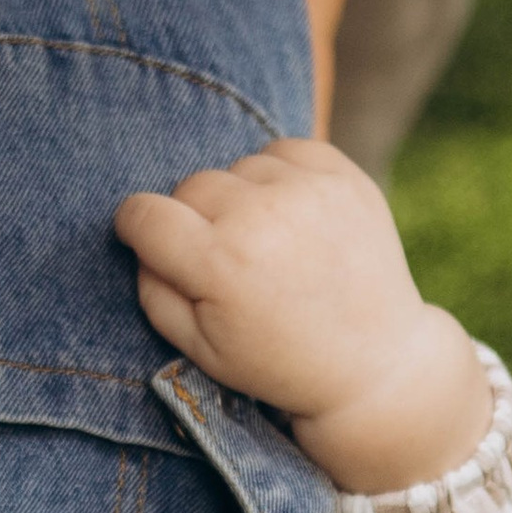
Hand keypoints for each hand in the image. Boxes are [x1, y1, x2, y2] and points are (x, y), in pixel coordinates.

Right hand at [116, 136, 489, 491]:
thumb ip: (154, 293)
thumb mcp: (200, 350)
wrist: (374, 361)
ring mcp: (307, 191)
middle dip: (195, 219)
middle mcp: (261, 216)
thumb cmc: (280, 362)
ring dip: (241, 197)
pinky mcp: (343, 176)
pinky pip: (283, 150)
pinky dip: (279, 177)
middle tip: (227, 260)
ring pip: (236, 166)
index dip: (137, 228)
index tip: (150, 241)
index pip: (144, 214)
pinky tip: (292, 217)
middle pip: (190, 186)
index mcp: (219, 265)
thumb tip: (143, 244)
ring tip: (268, 242)